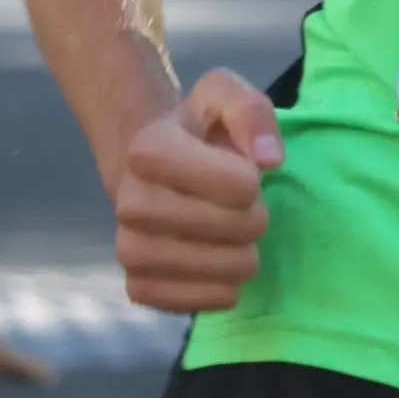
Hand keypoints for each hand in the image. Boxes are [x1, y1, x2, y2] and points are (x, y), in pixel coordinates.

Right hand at [113, 68, 282, 312]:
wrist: (150, 166)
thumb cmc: (196, 128)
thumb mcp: (224, 93)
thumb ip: (251, 111)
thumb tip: (270, 160)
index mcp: (149, 149)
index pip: (238, 186)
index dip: (254, 179)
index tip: (244, 170)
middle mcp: (131, 203)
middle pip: (234, 228)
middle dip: (255, 216)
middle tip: (243, 205)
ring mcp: (128, 249)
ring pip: (220, 270)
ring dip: (244, 255)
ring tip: (237, 235)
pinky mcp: (136, 287)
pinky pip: (194, 304)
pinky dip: (221, 289)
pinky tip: (222, 267)